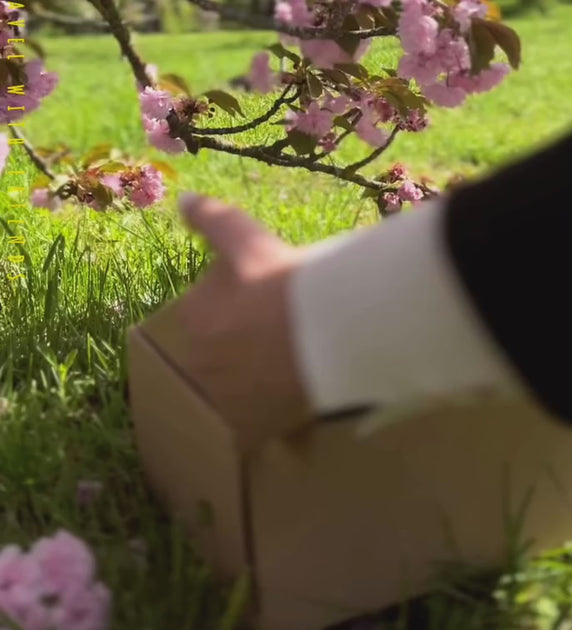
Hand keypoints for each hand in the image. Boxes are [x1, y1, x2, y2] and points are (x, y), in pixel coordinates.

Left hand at [176, 192, 313, 450]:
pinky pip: (258, 428)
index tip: (267, 299)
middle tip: (284, 331)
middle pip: (223, 352)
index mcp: (194, 318)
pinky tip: (295, 410)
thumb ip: (211, 217)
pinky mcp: (255, 430)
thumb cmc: (282, 278)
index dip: (240, 303)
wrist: (330, 327)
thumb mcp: (244, 237)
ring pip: (240, 389)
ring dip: (258, 381)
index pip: (209, 311)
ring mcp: (227, 401)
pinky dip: (271, 423)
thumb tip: (183, 198)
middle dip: (245, 344)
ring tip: (295, 366)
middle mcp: (201, 363)